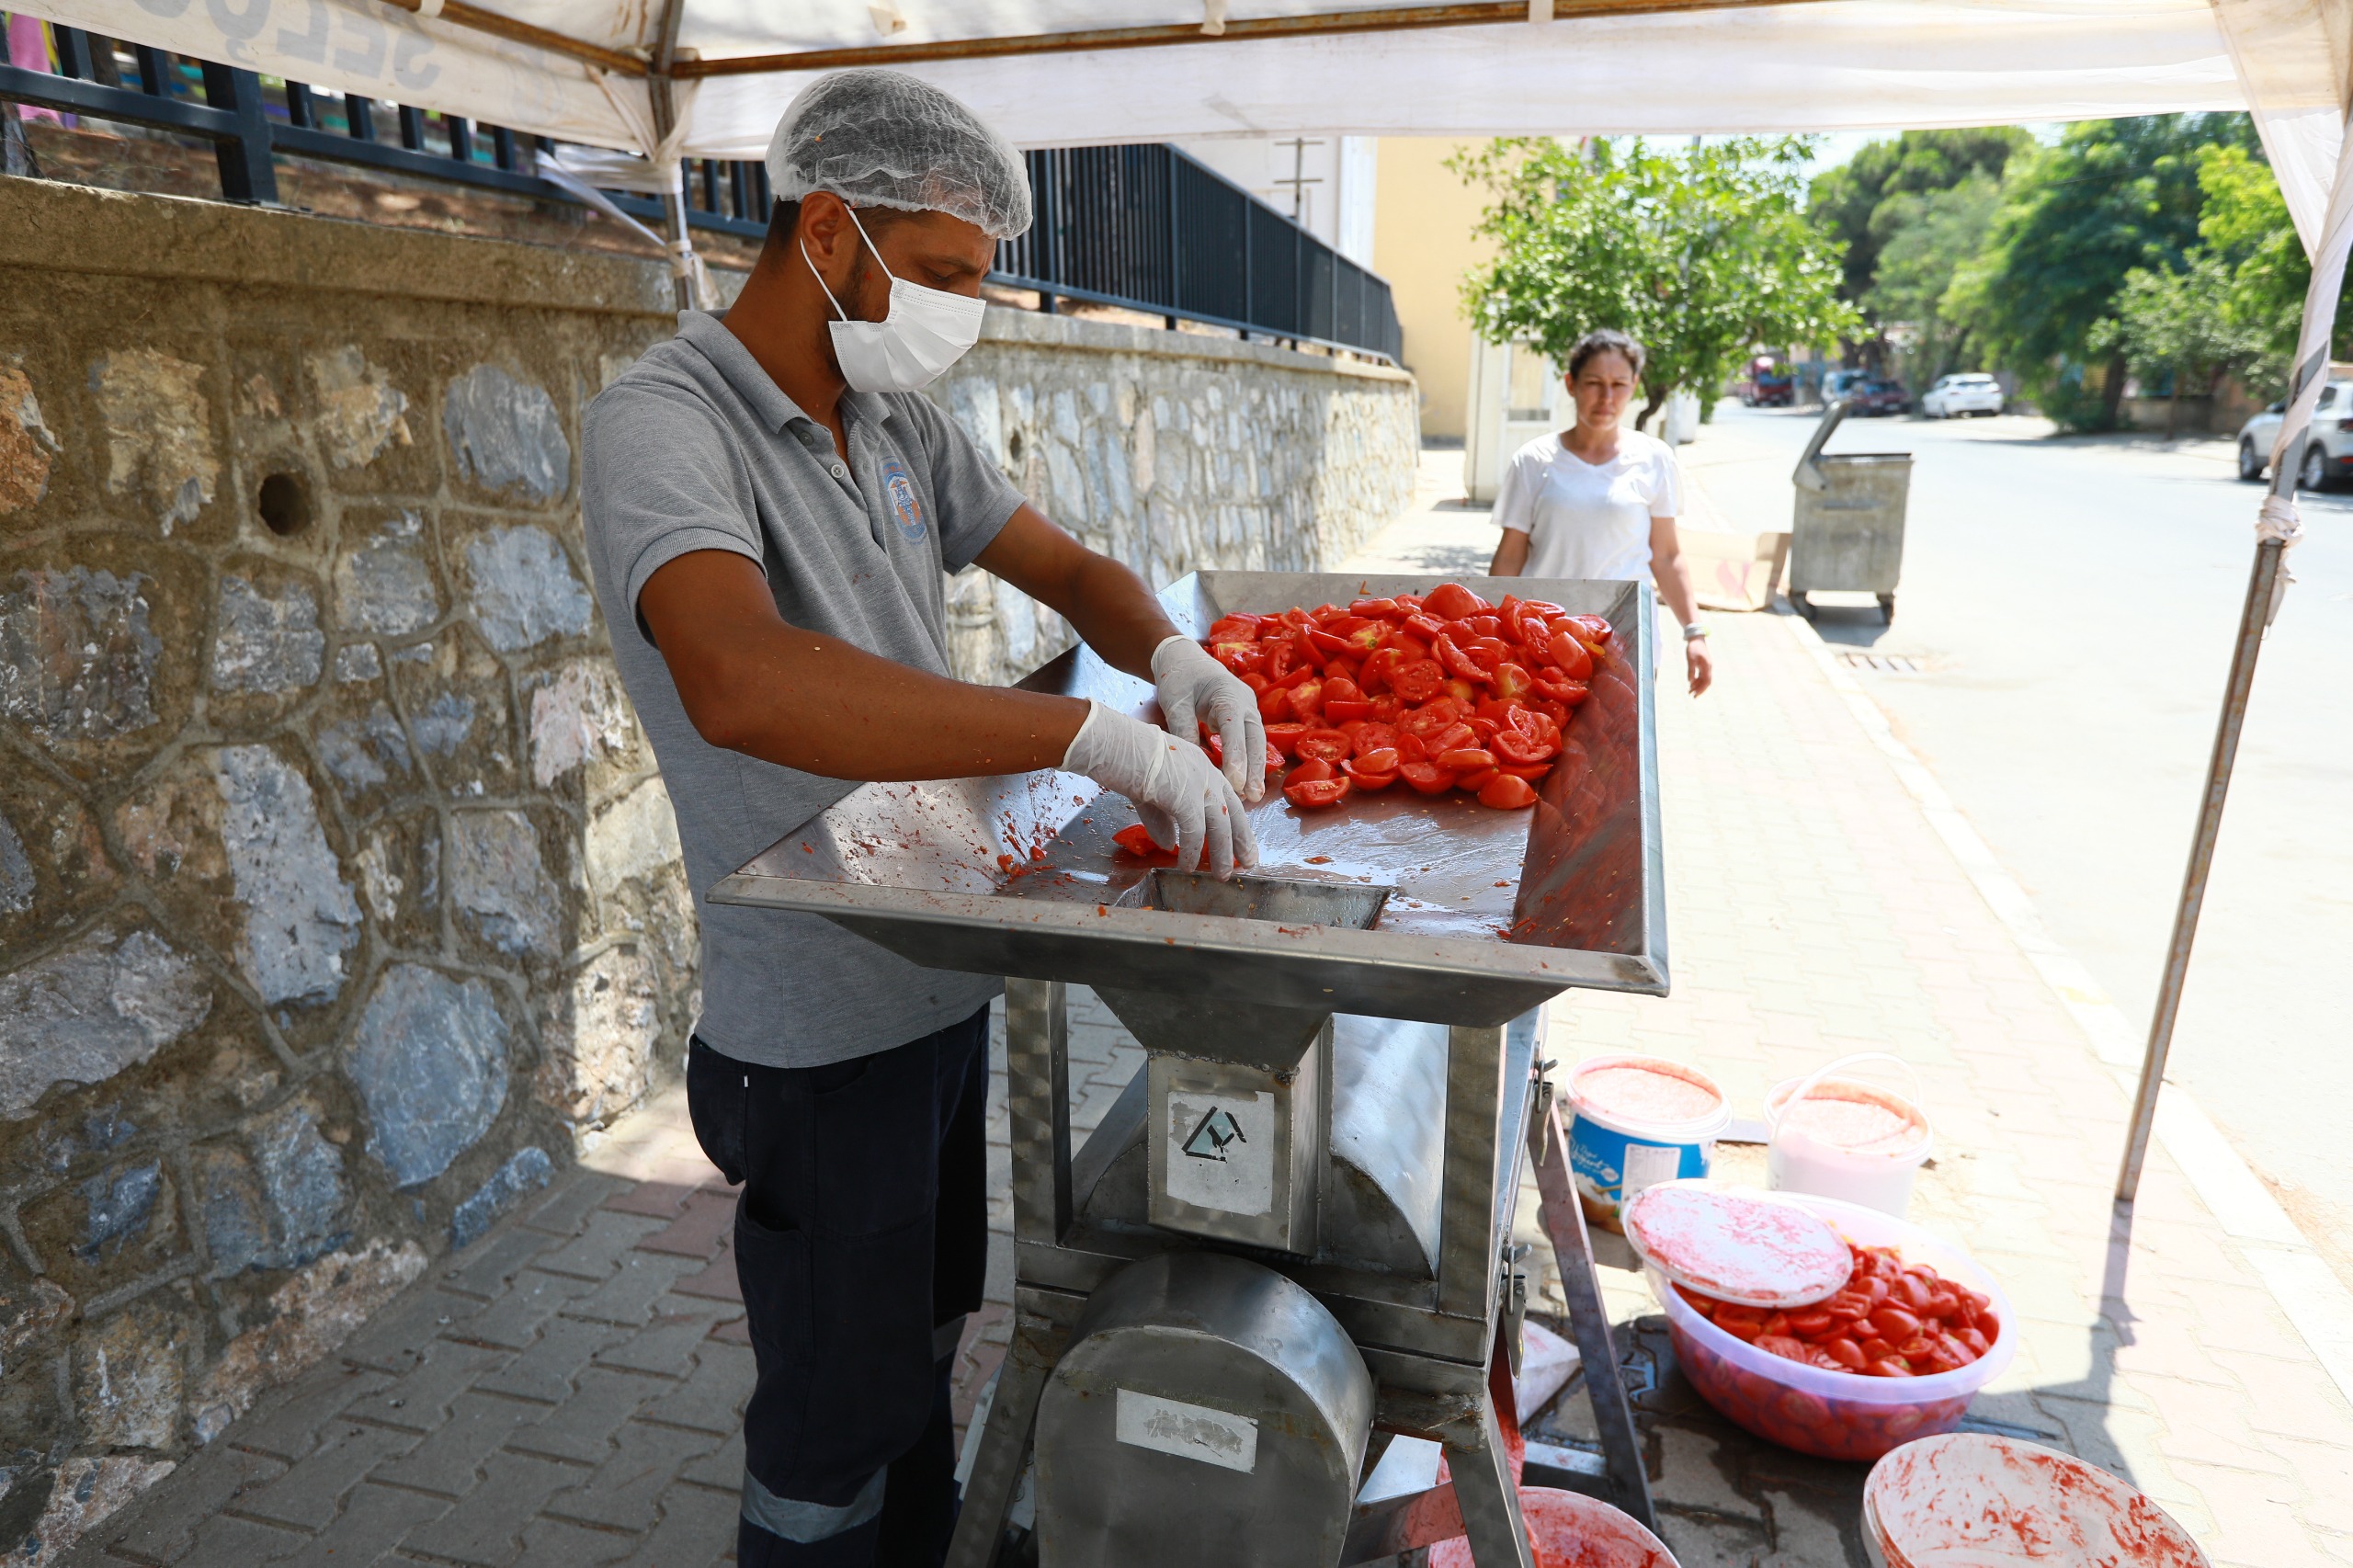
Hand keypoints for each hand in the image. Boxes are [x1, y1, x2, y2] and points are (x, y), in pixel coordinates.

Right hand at [1061, 701, 1257, 877]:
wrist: (1114, 742)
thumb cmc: (1124, 758)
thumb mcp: (1148, 791)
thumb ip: (1161, 818)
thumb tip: (1169, 844)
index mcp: (1200, 766)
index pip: (1226, 798)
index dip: (1234, 821)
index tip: (1239, 840)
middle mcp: (1206, 774)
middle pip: (1232, 812)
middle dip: (1241, 840)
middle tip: (1249, 862)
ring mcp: (1198, 785)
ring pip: (1219, 826)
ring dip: (1221, 853)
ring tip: (1222, 875)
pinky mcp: (1185, 798)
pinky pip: (1194, 832)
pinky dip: (1191, 851)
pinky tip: (1186, 866)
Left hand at [1151, 635, 1267, 802]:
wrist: (1184, 659)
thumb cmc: (1178, 676)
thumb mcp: (1174, 700)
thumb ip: (1183, 727)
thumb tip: (1192, 762)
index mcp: (1227, 692)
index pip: (1234, 729)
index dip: (1236, 756)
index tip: (1235, 782)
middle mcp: (1245, 702)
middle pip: (1254, 739)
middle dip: (1254, 769)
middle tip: (1252, 797)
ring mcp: (1248, 711)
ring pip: (1256, 743)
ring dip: (1255, 770)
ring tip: (1251, 797)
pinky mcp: (1244, 720)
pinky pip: (1250, 743)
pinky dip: (1249, 763)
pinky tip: (1245, 784)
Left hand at [1686, 635, 1712, 696]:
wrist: (1696, 639)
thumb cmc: (1693, 648)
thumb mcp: (1690, 659)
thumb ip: (1691, 670)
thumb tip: (1690, 682)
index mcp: (1707, 666)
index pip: (1707, 681)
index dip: (1701, 689)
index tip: (1695, 695)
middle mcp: (1708, 668)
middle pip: (1706, 682)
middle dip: (1699, 690)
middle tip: (1691, 696)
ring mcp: (1706, 667)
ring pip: (1703, 680)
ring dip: (1697, 686)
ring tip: (1689, 691)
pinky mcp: (1702, 666)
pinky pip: (1701, 676)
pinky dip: (1696, 681)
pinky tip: (1690, 684)